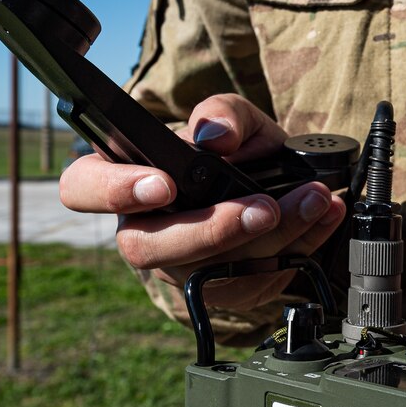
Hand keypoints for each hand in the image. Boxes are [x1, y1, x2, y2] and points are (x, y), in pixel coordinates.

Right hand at [59, 94, 345, 309]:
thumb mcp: (234, 119)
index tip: (163, 184)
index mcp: (123, 177)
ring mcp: (178, 268)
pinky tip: (322, 218)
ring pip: (208, 270)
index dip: (114, 189)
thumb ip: (224, 114)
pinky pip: (253, 284)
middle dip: (212, 229)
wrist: (276, 187)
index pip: (83, 189)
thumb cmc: (235, 152)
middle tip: (264, 207)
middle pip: (149, 248)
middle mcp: (143, 229)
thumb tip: (215, 136)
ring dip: (272, 237)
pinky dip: (300, 248)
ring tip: (313, 199)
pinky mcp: (219, 292)